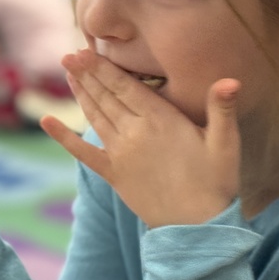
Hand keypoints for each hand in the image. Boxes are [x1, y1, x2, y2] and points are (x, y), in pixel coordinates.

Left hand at [41, 50, 240, 227]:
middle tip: (68, 54)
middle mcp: (135, 134)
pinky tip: (47, 121)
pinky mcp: (114, 175)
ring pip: (95, 117)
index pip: (125, 87)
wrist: (196, 229)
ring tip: (67, 74)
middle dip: (86, 74)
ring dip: (80, 94)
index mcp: (160, 121)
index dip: (103, 67)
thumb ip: (222, 109)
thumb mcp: (226, 144)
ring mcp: (121, 155)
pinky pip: (83, 153)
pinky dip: (63, 137)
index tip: (84, 50)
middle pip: (106, 97)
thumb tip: (231, 80)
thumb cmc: (216, 184)